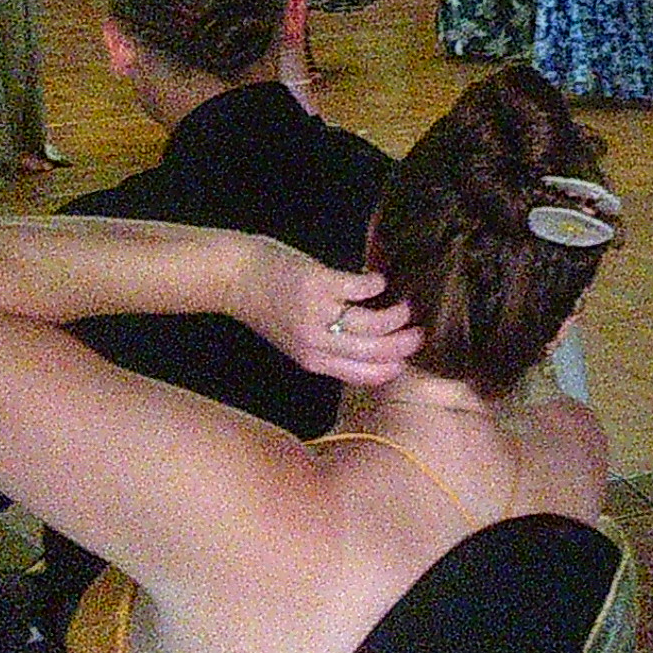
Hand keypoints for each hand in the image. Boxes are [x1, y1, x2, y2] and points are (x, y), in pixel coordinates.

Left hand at [234, 242, 420, 387]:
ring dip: (396, 316)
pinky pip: (361, 288)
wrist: (232, 277)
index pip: (363, 376)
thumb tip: (364, 345)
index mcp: (312, 360)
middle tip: (419, 334)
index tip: (408, 360)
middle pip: (374, 352)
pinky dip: (376, 284)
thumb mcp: (292, 338)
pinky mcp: (319, 283)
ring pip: (372, 324)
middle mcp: (316, 342)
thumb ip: (324, 346)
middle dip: (403, 345)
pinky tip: (379, 279)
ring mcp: (317, 313)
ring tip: (406, 305)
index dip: (391, 370)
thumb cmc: (264, 306)